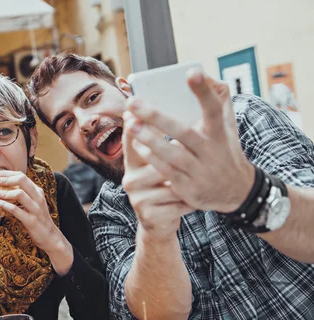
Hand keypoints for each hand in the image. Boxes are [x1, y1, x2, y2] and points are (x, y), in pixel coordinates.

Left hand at [0, 170, 73, 274]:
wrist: (49, 236)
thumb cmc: (38, 218)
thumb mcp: (33, 202)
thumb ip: (24, 193)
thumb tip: (6, 185)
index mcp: (37, 191)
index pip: (22, 175)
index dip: (8, 173)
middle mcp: (38, 197)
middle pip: (22, 180)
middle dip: (6, 179)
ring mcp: (35, 208)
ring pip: (19, 194)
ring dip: (4, 192)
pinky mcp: (31, 220)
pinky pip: (16, 210)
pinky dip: (4, 205)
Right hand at [122, 113, 192, 240]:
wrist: (160, 222)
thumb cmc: (164, 184)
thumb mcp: (158, 163)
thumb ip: (159, 138)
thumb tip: (168, 108)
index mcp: (133, 162)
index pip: (131, 139)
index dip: (134, 125)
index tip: (136, 112)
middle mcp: (130, 178)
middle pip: (153, 157)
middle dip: (172, 148)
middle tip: (188, 142)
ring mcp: (137, 198)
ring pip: (169, 180)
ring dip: (188, 178)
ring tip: (199, 176)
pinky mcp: (149, 215)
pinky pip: (176, 202)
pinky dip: (189, 201)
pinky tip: (196, 201)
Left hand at [125, 71, 254, 212]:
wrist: (236, 191)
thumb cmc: (224, 148)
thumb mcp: (227, 125)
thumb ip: (218, 98)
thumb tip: (200, 72)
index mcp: (220, 132)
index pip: (214, 108)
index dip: (204, 91)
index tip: (192, 72)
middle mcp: (211, 151)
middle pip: (183, 132)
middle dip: (156, 116)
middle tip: (132, 101)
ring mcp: (199, 171)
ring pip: (171, 153)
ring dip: (148, 138)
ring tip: (129, 123)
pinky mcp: (188, 187)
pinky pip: (166, 170)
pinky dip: (150, 157)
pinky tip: (136, 143)